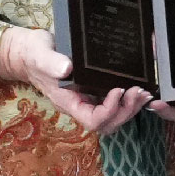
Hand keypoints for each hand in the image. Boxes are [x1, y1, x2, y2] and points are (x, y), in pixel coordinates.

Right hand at [0, 26, 150, 134]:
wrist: (31, 52)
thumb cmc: (34, 55)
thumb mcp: (40, 55)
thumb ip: (50, 63)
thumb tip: (66, 69)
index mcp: (69, 102)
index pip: (93, 120)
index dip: (109, 110)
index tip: (118, 90)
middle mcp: (81, 105)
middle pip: (109, 123)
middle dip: (126, 111)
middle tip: (140, 92)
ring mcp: (89, 99)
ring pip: (115, 115)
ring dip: (132, 106)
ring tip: (144, 91)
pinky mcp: (96, 90)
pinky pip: (115, 102)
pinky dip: (129, 98)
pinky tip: (140, 86)